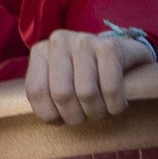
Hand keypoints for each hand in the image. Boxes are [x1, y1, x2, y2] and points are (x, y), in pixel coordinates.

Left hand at [25, 29, 154, 125]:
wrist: (121, 57)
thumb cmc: (85, 77)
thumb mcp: (58, 84)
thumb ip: (46, 98)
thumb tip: (46, 117)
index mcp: (41, 52)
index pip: (36, 92)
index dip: (51, 115)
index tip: (63, 118)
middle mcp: (59, 41)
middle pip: (62, 94)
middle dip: (76, 116)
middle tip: (85, 116)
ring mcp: (84, 40)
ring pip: (86, 93)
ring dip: (96, 112)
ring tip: (101, 110)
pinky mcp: (109, 46)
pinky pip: (110, 88)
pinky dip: (115, 105)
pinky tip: (116, 104)